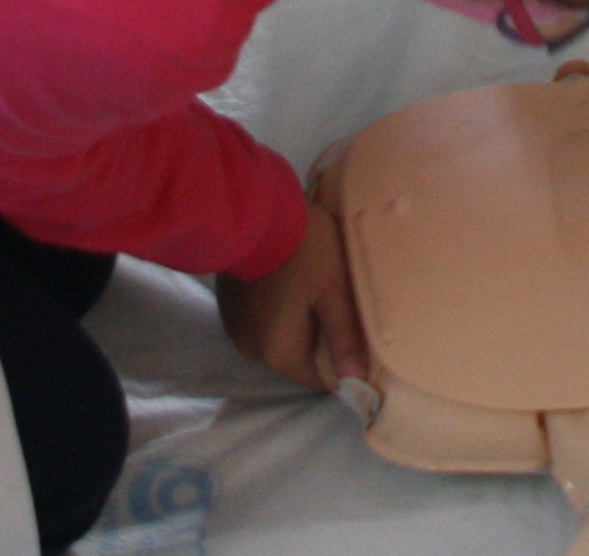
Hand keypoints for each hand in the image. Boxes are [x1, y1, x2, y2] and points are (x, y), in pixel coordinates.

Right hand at [217, 199, 367, 392]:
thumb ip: (345, 336)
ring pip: (280, 338)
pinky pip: (264, 321)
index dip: (343, 364)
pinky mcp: (230, 306)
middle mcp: (251, 347)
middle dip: (321, 340)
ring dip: (300, 323)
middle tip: (339, 306)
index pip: (318, 379)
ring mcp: (237, 326)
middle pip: (298, 358)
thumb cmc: (303, 249)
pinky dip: (280, 310)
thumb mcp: (334, 289)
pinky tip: (291, 284)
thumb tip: (358, 380)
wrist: (256, 208)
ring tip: (316, 291)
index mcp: (277, 351)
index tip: (358, 336)